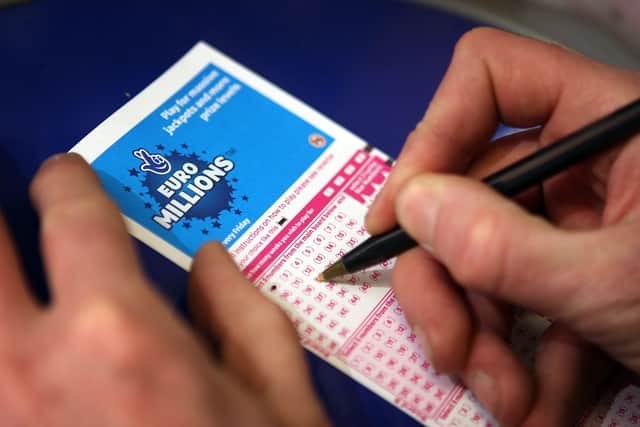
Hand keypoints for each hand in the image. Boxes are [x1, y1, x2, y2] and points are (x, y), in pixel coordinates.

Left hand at [0, 153, 329, 426]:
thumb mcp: (282, 405)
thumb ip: (246, 314)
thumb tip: (211, 260)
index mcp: (121, 335)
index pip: (72, 215)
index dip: (64, 182)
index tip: (62, 177)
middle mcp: (32, 369)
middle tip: (1, 214)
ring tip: (6, 279)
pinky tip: (12, 360)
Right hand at [366, 28, 639, 425]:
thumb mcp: (615, 283)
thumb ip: (506, 246)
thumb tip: (410, 206)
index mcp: (606, 123)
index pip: (491, 80)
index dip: (432, 136)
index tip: (399, 217)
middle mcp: (579, 164)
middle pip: (465, 192)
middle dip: (447, 280)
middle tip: (449, 348)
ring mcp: (573, 223)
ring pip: (480, 256)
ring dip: (478, 334)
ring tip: (507, 398)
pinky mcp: (573, 274)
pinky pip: (516, 299)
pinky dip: (518, 355)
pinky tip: (540, 403)